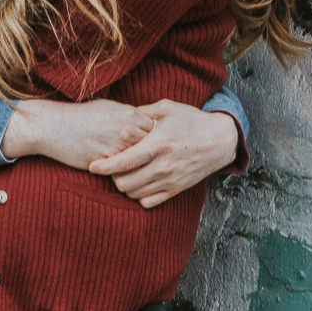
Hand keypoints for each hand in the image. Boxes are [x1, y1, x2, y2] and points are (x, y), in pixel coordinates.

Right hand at [1, 97, 153, 170]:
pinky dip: (131, 176)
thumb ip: (129, 115)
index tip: (160, 145)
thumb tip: (144, 122)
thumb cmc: (80, 116)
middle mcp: (128, 129)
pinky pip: (127, 173)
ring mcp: (119, 147)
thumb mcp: (108, 107)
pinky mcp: (108, 163)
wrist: (53, 126)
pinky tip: (132, 178)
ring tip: (150, 174)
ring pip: (144, 162)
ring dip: (146, 168)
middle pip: (156, 147)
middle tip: (161, 162)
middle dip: (158, 154)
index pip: (158, 129)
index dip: (160, 138)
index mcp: (130, 114)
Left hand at [88, 101, 239, 208]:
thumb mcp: (166, 108)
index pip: (124, 161)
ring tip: (122, 175)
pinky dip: (138, 196)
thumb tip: (118, 113)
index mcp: (158, 144)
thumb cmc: (191, 121)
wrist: (219, 140)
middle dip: (112, 177)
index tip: (92, 166)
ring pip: (135, 194)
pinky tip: (137, 184)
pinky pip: (149, 202)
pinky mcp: (176, 189)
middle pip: (125, 183)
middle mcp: (164, 165)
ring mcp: (170, 180)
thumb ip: (140, 112)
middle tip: (109, 168)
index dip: (104, 166)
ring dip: (124, 186)